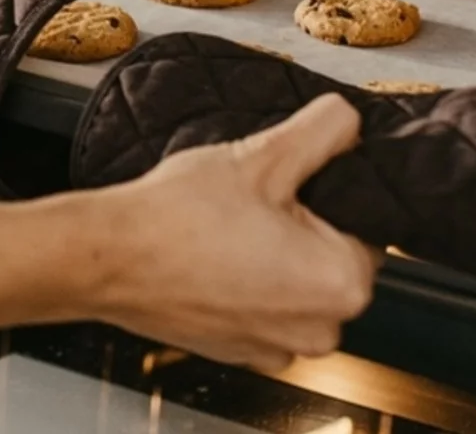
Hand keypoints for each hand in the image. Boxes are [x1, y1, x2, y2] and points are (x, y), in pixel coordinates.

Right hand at [90, 95, 380, 371]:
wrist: (109, 258)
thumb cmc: (180, 216)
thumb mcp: (264, 155)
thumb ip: (327, 129)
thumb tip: (352, 121)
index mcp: (344, 284)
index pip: (366, 223)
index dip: (326, 193)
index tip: (282, 184)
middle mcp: (322, 330)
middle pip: (334, 255)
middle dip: (302, 224)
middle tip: (252, 201)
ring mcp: (279, 349)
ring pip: (299, 282)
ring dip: (275, 255)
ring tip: (228, 228)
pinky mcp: (243, 354)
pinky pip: (266, 308)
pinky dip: (248, 283)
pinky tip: (214, 257)